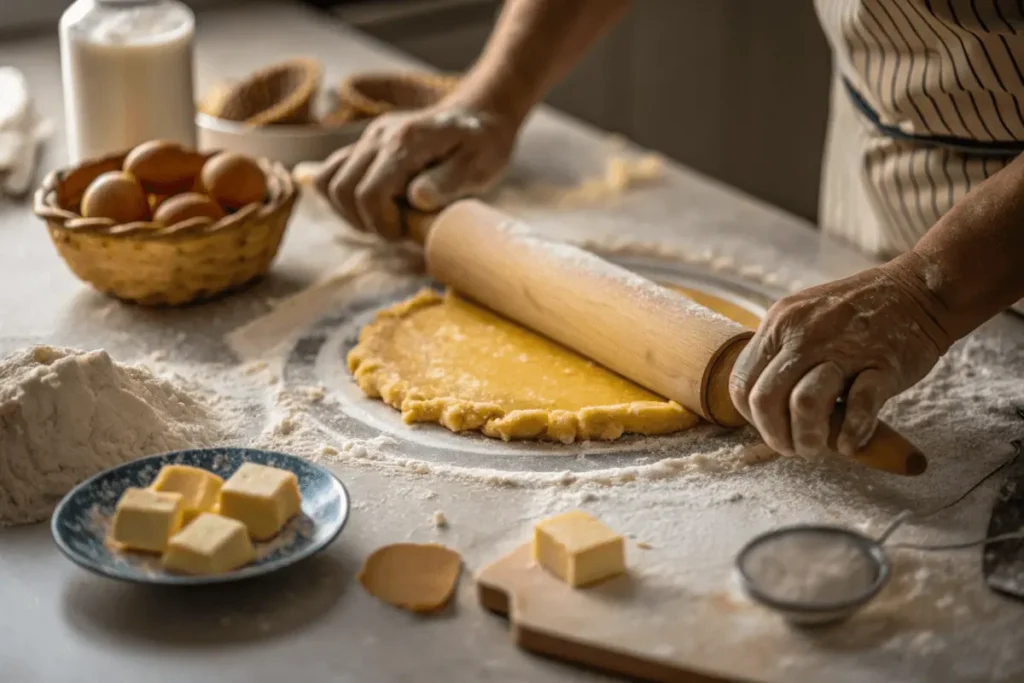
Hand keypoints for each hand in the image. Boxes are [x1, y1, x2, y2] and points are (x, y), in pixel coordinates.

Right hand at [314, 103, 518, 239]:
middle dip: (365, 221)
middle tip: (397, 230)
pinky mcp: (367, 143)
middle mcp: (380, 136)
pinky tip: (370, 206)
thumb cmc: (483, 143)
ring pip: (330, 181)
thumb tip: (416, 199)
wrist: (479, 112)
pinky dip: (342, 195)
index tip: (406, 234)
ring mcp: (370, 137)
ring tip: (383, 219)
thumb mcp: (479, 166)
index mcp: (406, 143)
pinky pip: (333, 170)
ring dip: (349, 211)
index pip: (370, 194)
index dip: (383, 225)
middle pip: (342, 189)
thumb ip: (448, 182)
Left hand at [728, 261, 950, 458]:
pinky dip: (851, 433)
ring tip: (820, 447)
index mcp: (779, 324)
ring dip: (808, 438)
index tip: (773, 428)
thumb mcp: (804, 321)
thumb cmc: (857, 317)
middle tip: (795, 448)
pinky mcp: (883, 365)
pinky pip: (858, 406)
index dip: (753, 416)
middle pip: (765, 398)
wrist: (919, 292)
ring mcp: (844, 349)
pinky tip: (850, 444)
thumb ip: (782, 356)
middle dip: (775, 435)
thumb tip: (765, 410)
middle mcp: (804, 334)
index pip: (742, 382)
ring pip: (803, 403)